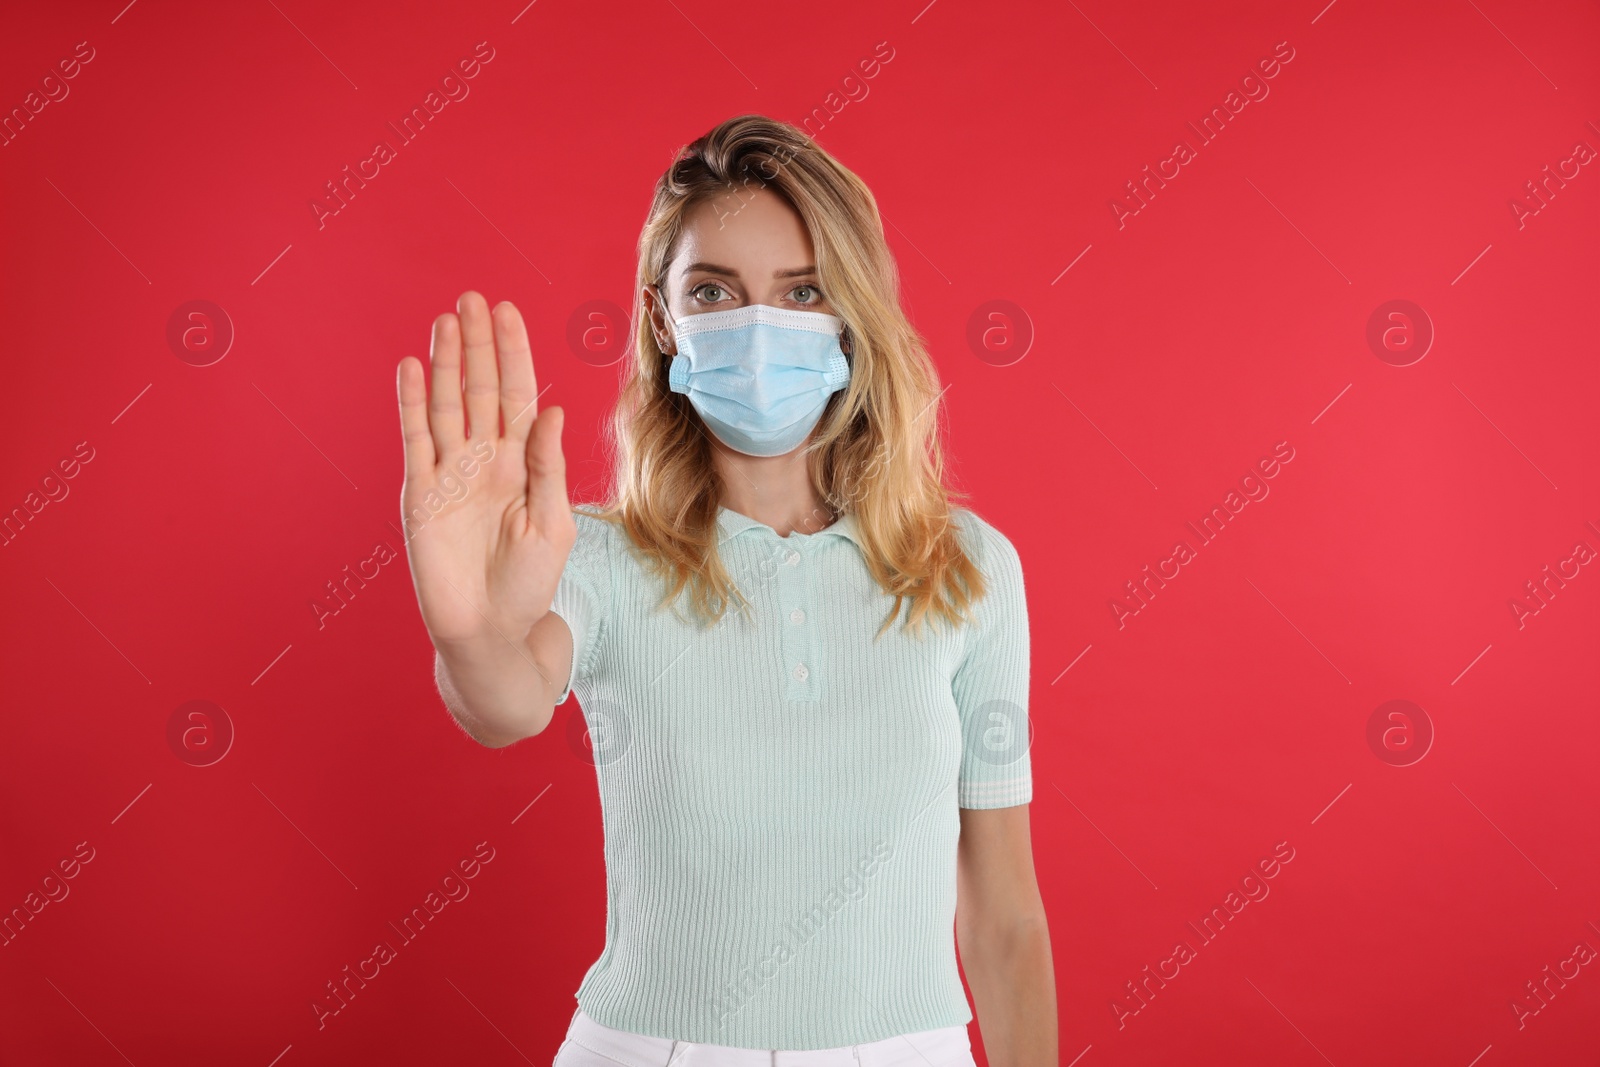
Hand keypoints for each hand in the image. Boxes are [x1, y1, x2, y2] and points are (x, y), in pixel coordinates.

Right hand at [396, 291, 574, 646]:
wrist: (489, 630)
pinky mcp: (421, 493)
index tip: (509, 312)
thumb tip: (554, 410)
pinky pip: (415, 439)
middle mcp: (484, 460)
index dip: (513, 354)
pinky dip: (411, 403)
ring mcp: (450, 473)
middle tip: (474, 298)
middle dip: (477, 344)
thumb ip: (549, 466)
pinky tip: (411, 367)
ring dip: (444, 362)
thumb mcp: (552, 524)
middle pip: (479, 388)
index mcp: (522, 463)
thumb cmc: (528, 584)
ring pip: (446, 404)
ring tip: (446, 320)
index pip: (518, 395)